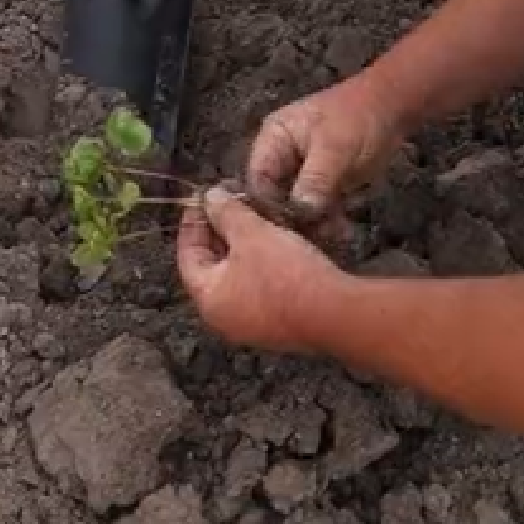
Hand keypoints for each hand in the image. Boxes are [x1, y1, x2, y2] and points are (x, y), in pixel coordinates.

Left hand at [175, 187, 340, 353]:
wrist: (335, 313)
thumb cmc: (286, 274)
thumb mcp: (252, 234)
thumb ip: (226, 213)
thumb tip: (210, 198)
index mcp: (209, 299)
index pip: (187, 255)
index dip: (194, 222)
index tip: (203, 199)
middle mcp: (225, 318)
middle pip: (213, 267)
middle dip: (221, 232)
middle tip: (230, 203)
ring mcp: (252, 325)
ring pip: (239, 276)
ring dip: (244, 246)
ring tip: (255, 217)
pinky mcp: (279, 325)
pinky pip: (261, 288)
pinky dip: (262, 264)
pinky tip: (276, 242)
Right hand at [246, 83, 400, 233]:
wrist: (393, 109)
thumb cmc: (359, 118)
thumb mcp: (336, 147)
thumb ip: (315, 179)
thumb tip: (300, 211)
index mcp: (274, 139)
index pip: (258, 180)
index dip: (269, 205)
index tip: (290, 226)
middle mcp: (282, 158)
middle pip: (275, 198)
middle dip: (295, 219)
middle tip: (317, 236)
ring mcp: (302, 173)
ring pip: (297, 208)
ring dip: (315, 224)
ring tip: (337, 233)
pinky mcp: (322, 186)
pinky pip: (318, 209)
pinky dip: (329, 221)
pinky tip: (344, 230)